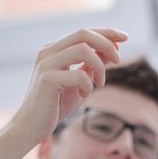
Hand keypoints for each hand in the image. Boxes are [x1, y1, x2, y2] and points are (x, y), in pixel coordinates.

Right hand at [12, 28, 127, 143]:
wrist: (33, 126)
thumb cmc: (57, 104)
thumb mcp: (80, 82)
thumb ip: (92, 65)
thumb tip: (112, 50)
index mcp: (55, 49)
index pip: (84, 32)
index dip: (107, 32)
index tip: (125, 37)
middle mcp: (48, 52)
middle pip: (83, 34)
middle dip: (107, 44)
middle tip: (118, 60)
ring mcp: (46, 64)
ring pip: (83, 50)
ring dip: (100, 66)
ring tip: (100, 83)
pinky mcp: (47, 80)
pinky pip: (79, 75)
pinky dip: (88, 85)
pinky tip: (84, 94)